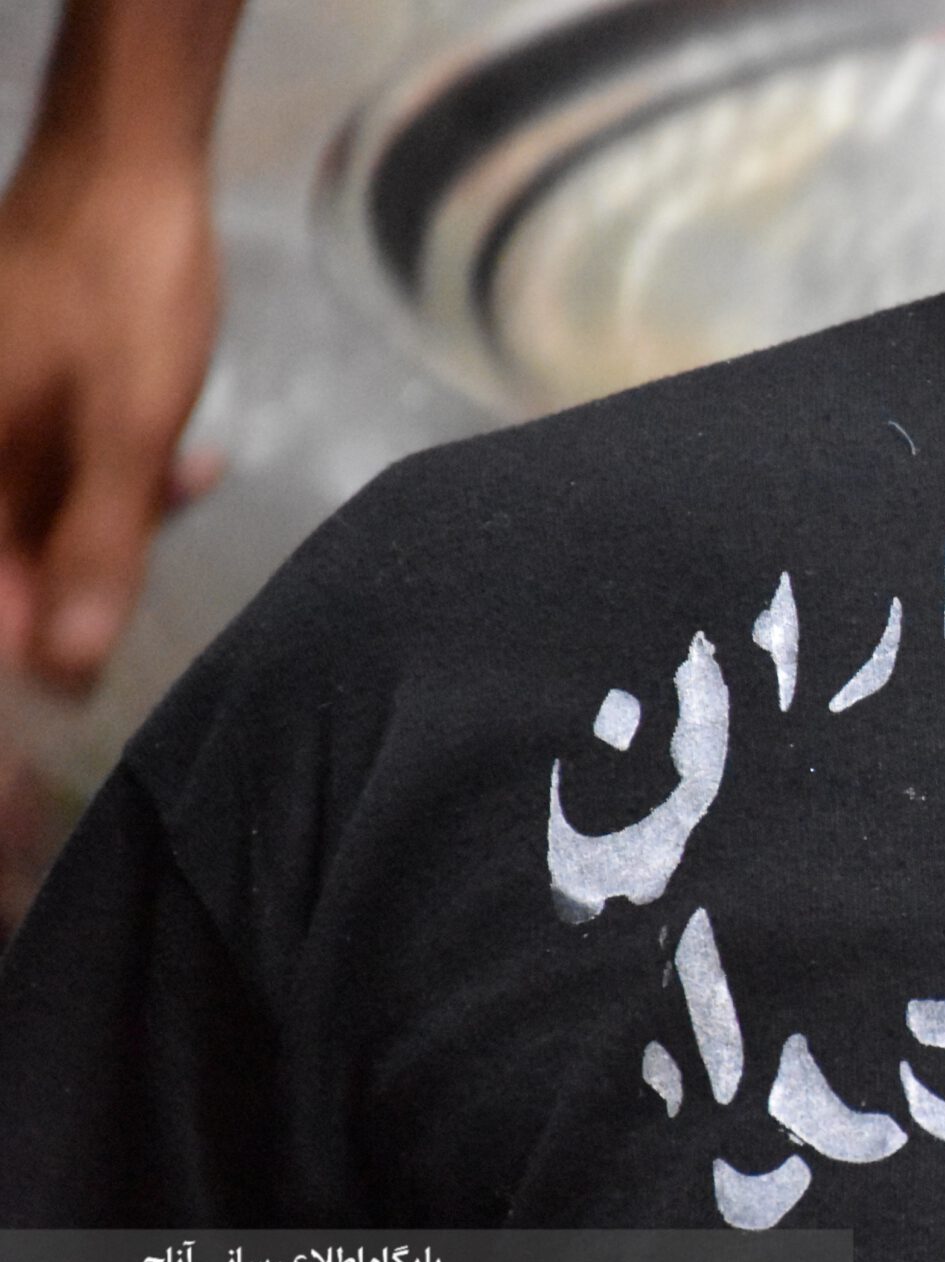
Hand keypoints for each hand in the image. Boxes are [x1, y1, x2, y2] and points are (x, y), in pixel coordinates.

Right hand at [0, 151, 222, 695]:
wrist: (126, 161)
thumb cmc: (123, 290)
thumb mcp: (130, 431)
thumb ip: (102, 545)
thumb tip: (68, 669)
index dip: (32, 646)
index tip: (87, 678)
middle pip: (14, 562)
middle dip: (90, 572)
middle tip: (161, 516)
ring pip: (45, 517)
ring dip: (121, 522)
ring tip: (182, 469)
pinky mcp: (20, 395)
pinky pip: (60, 467)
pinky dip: (120, 477)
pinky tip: (188, 456)